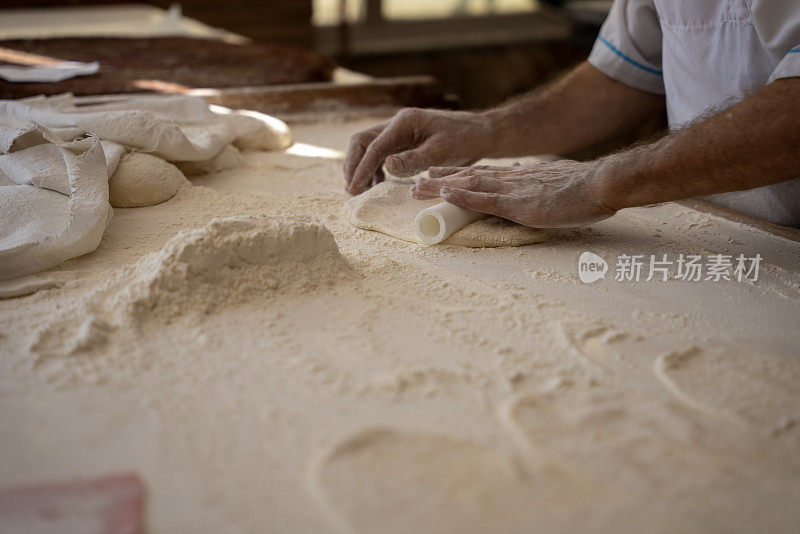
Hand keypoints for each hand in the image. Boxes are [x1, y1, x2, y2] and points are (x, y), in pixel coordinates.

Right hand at [344, 108, 495, 194]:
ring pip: (368, 146)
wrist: (479, 133)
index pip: (373, 147)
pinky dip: (373, 167)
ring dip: (361, 167)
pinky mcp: (403, 139)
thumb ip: (413, 160)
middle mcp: (397, 123)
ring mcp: (399, 130)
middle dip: (353, 165)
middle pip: (362, 142)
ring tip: (360, 190)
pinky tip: (376, 183)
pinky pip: (380, 151)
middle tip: (351, 190)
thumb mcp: (440, 152)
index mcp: (404, 122)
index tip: (354, 190)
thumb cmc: (464, 140)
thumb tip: (386, 167)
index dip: (361, 169)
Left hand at [410, 160, 616, 227]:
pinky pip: (486, 200)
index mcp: (519, 177)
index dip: (457, 176)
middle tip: (414, 185)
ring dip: (442, 189)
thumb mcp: (555, 181)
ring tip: (417, 191)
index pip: (482, 174)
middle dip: (440, 182)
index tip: (437, 177)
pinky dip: (464, 197)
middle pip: (469, 178)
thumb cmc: (586, 186)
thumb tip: (526, 177)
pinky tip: (446, 196)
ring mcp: (514, 192)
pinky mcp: (520, 205)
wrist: (603, 183)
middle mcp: (511, 180)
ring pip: (470, 187)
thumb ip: (537, 181)